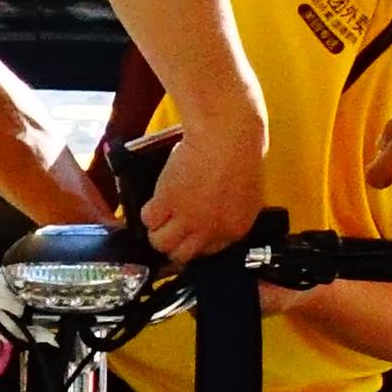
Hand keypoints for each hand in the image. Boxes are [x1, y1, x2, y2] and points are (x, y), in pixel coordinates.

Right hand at [137, 111, 265, 264]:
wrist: (226, 136)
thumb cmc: (239, 155)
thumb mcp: (243, 196)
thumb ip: (226, 215)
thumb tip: (207, 221)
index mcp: (234, 229)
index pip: (206, 253)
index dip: (193, 242)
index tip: (185, 234)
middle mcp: (210, 230)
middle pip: (180, 255)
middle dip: (172, 242)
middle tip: (168, 227)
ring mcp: (187, 219)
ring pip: (160, 242)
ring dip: (157, 230)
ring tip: (159, 215)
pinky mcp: (166, 203)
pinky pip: (148, 219)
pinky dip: (148, 211)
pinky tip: (155, 199)